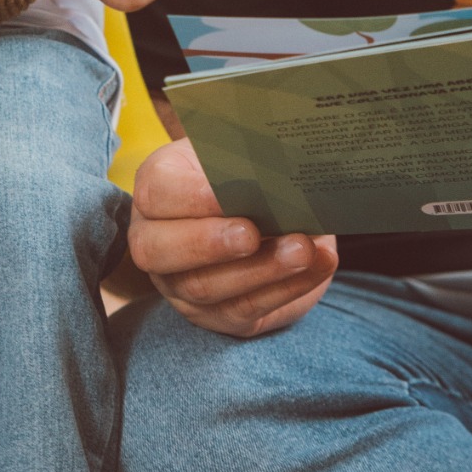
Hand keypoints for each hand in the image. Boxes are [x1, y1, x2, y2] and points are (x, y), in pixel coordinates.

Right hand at [130, 136, 337, 336]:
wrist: (263, 211)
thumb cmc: (246, 174)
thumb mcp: (241, 156)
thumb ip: (249, 160)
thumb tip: (279, 168)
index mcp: (155, 190)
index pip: (157, 193)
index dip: (193, 195)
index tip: (238, 189)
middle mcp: (154, 241)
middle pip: (160, 251)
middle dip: (211, 243)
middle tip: (253, 234)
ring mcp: (178, 285)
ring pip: (204, 287)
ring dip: (260, 270)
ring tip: (302, 250)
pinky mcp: (215, 314)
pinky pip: (244, 308)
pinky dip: (286, 287)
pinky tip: (317, 265)